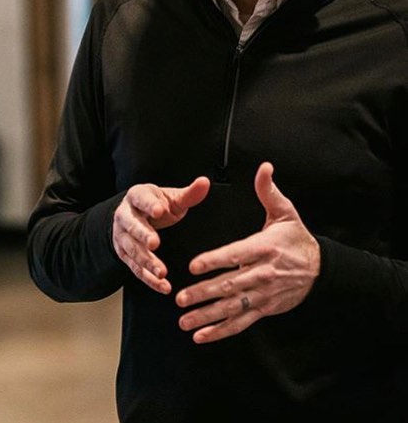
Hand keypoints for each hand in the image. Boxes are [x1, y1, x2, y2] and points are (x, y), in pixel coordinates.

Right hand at [112, 177, 210, 293]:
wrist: (134, 217)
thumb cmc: (157, 206)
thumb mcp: (171, 198)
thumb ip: (189, 194)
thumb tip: (204, 182)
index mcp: (137, 197)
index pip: (141, 199)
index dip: (150, 205)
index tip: (160, 210)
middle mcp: (125, 216)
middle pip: (132, 225)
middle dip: (143, 235)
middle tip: (155, 243)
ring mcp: (123, 236)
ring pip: (132, 249)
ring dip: (146, 261)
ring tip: (161, 272)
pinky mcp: (125, 254)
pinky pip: (135, 268)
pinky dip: (148, 279)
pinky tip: (162, 285)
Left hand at [175, 162, 320, 342]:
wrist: (322, 267)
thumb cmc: (296, 237)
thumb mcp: (285, 212)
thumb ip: (269, 191)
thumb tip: (264, 167)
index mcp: (263, 248)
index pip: (234, 255)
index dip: (213, 260)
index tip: (193, 266)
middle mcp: (262, 274)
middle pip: (229, 285)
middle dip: (203, 293)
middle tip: (180, 298)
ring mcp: (263, 294)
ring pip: (231, 307)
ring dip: (207, 316)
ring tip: (184, 320)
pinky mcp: (264, 308)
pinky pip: (240, 322)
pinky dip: (220, 331)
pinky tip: (200, 336)